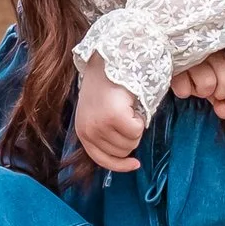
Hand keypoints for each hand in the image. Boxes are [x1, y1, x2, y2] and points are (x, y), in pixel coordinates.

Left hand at [73, 54, 147, 172]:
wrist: (109, 60)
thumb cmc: (108, 85)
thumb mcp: (100, 114)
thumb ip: (107, 135)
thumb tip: (125, 156)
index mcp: (83, 131)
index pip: (102, 159)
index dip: (121, 165)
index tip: (136, 164)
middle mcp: (88, 131)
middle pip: (122, 152)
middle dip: (131, 136)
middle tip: (127, 114)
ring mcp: (100, 124)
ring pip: (131, 142)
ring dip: (136, 126)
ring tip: (127, 107)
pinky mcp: (113, 117)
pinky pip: (137, 131)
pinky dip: (140, 118)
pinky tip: (131, 104)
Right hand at [169, 52, 224, 119]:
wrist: (163, 55)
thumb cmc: (190, 69)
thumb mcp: (208, 80)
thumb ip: (220, 96)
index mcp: (223, 54)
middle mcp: (211, 51)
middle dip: (219, 93)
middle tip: (208, 92)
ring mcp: (193, 55)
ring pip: (208, 85)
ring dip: (199, 91)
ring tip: (192, 83)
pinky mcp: (175, 63)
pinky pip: (185, 89)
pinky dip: (183, 90)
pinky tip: (180, 82)